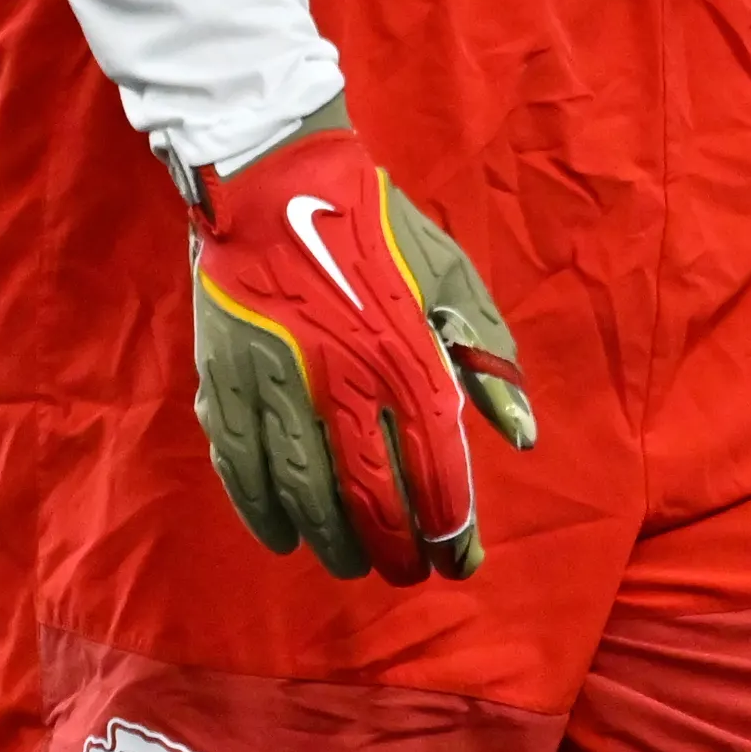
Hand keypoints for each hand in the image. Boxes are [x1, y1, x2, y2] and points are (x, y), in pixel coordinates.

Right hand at [184, 100, 536, 584]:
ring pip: (306, 496)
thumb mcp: (450, 279)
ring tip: (352, 563)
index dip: (451, 529)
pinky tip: (283, 537)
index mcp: (405, 357)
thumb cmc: (376, 228)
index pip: (437, 471)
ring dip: (332, 542)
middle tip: (405, 574)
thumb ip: (488, 359)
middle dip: (394, 550)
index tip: (459, 560)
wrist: (274, 177)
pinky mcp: (227, 381)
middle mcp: (343, 383)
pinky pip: (241, 469)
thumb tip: (523, 436)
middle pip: (371, 499)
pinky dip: (261, 513)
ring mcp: (277, 387)